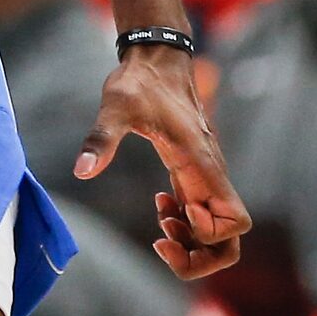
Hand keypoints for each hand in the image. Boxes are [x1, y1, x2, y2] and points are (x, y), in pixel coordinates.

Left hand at [77, 43, 250, 278]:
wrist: (156, 58)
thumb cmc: (140, 81)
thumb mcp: (117, 106)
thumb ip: (102, 138)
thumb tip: (82, 171)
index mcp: (202, 165)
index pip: (234, 222)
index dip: (207, 233)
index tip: (172, 213)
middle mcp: (211, 176)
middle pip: (230, 240)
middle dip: (201, 258)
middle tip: (162, 244)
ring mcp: (205, 177)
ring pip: (217, 233)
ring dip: (191, 244)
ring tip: (158, 231)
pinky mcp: (193, 175)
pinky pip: (202, 216)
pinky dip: (185, 226)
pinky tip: (160, 209)